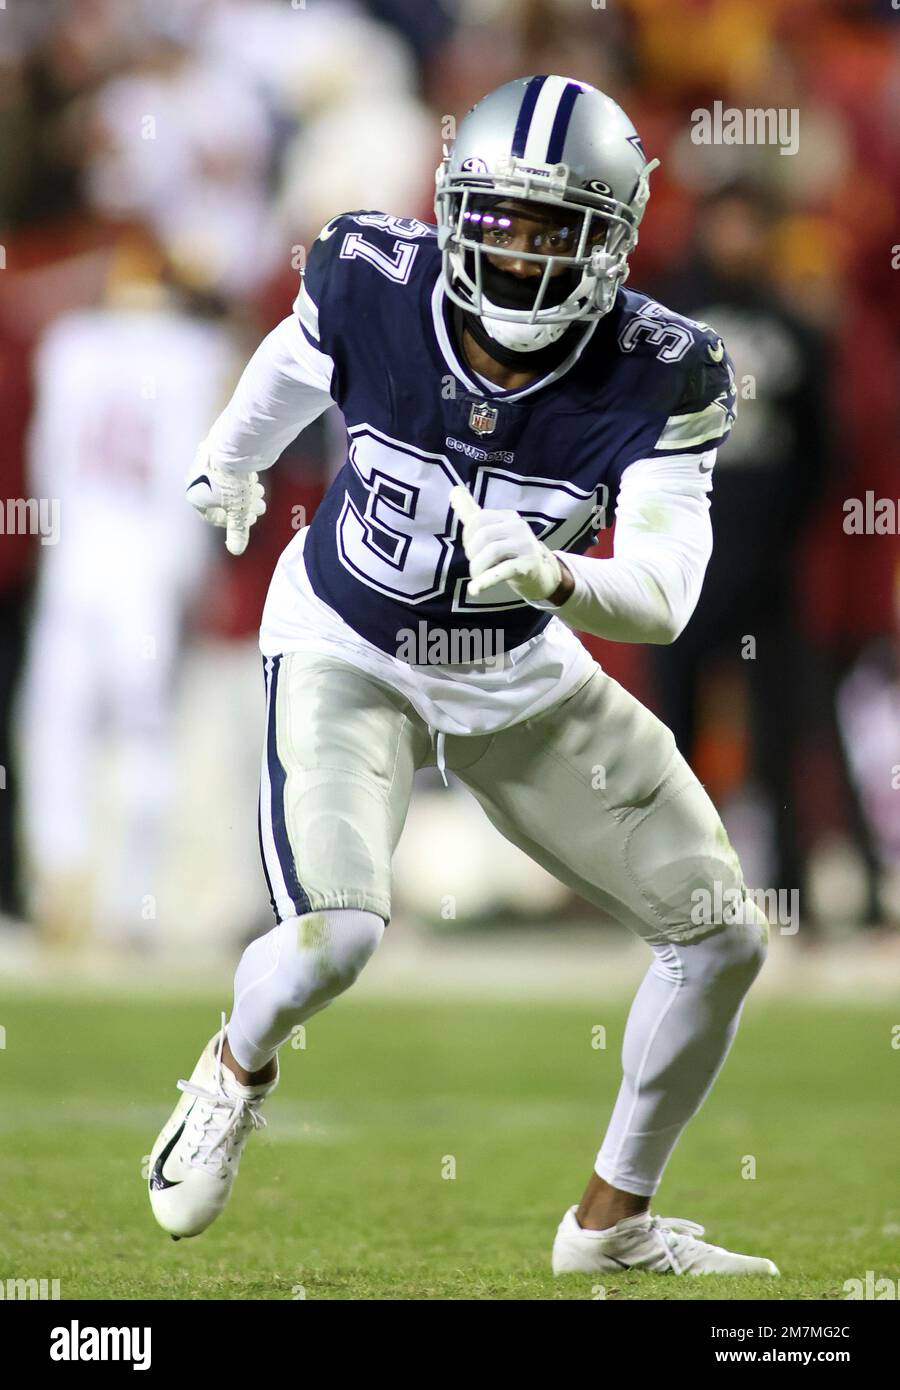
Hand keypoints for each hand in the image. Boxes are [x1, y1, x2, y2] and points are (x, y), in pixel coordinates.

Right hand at [186, 445, 265, 555]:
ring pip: (226, 484)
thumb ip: (237, 531)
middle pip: (222, 500)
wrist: (234, 445)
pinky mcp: (213, 450)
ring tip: (260, 491)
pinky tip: (253, 476)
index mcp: (194, 495)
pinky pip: (226, 469)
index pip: (212, 516)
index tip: (247, 520)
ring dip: (244, 492)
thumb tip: (236, 550)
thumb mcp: (238, 511)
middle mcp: (195, 479)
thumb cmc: (232, 481)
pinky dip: (240, 477)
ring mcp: (203, 463)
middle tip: (259, 506)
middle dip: (243, 506)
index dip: (232, 522)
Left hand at [449, 484, 565, 602]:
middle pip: (483, 535)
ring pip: (491, 552)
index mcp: (509, 516)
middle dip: (472, 553)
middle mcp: (519, 527)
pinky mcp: (528, 566)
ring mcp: (525, 546)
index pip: (479, 519)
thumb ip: (472, 512)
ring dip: (477, 568)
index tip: (471, 550)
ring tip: (476, 577)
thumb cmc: (511, 552)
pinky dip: (485, 581)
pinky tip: (474, 590)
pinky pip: (503, 571)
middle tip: (475, 565)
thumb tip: (454, 490)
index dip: (467, 536)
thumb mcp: (493, 530)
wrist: (541, 575)